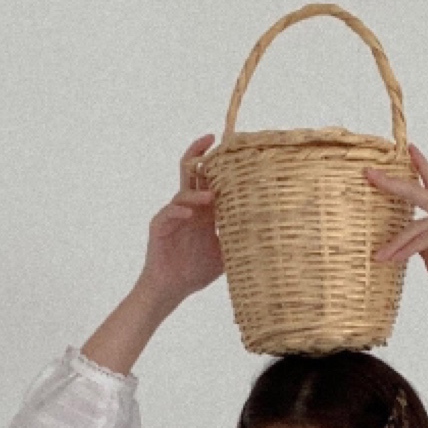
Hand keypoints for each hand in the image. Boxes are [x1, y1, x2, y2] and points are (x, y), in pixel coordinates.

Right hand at [138, 135, 224, 306]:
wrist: (173, 289)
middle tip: (211, 139)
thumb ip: (239, 239)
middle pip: (191, 172)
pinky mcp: (160, 226)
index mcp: (205, 211)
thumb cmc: (197, 271)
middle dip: (199, 153)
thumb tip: (267, 231)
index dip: (217, 163)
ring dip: (197, 193)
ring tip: (210, 197)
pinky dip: (179, 212)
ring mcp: (173, 215)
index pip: (210, 180)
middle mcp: (189, 208)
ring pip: (183, 192)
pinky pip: (169, 213)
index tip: (232, 147)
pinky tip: (189, 215)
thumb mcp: (225, 254)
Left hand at [364, 144, 427, 360]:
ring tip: (378, 257)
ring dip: (395, 243)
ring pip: (416, 225)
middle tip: (370, 174)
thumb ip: (418, 239)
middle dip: (392, 183)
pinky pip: (425, 239)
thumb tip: (399, 237)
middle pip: (418, 192)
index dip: (420, 165)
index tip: (408, 148)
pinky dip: (407, 250)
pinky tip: (394, 259)